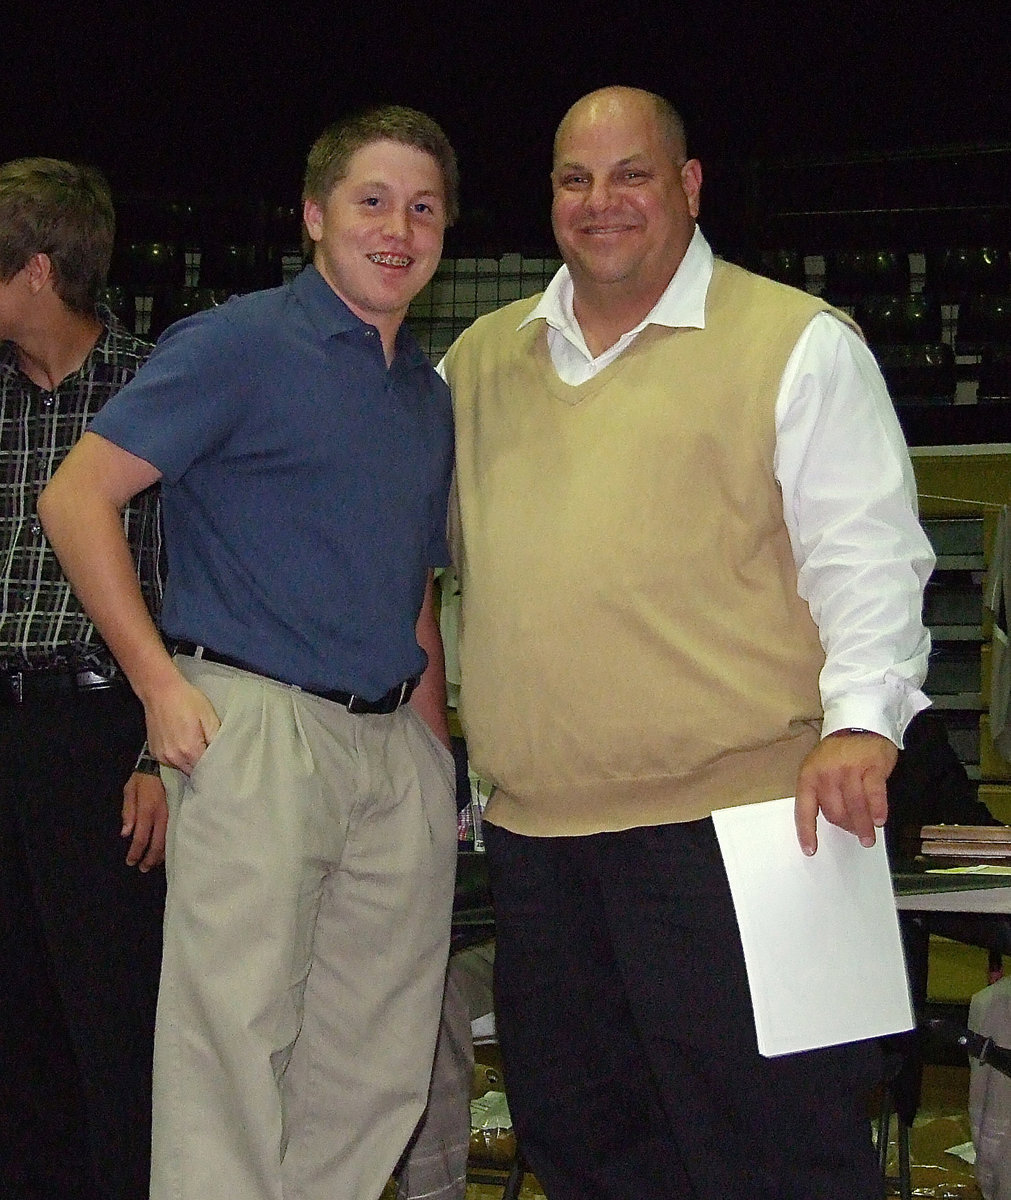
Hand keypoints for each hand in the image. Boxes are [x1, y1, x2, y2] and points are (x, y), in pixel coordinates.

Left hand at [121, 771, 167, 869]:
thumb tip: (126, 833)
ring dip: (161, 855)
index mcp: (147, 810)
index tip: (130, 862)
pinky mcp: (180, 812)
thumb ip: (128, 812)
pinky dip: (170, 844)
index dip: (135, 853)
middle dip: (150, 859)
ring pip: (169, 841)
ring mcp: (173, 814)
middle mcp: (162, 815)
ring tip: (154, 863)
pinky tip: (167, 850)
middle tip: (143, 868)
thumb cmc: (143, 778)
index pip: (140, 838)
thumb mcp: (129, 791)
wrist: (164, 763)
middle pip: (157, 844)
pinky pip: (176, 833)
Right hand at [142, 668, 220, 774]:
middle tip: (211, 752)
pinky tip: (183, 743)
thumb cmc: (186, 700)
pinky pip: (171, 762)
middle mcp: (174, 758)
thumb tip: (224, 755)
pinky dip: (179, 757)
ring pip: (182, 768)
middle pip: (194, 772)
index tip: (223, 762)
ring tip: (196, 745)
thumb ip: (216, 739)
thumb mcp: (209, 716)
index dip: (216, 766)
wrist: (160, 690)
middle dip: (203, 766)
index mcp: (189, 750)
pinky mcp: (154, 752)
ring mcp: (162, 756)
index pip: (207, 770)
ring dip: (190, 762)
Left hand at [794, 731, 897, 855]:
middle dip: (846, 827)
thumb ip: (822, 794)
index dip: (807, 831)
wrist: (859, 724)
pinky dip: (878, 810)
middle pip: (834, 812)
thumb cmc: (838, 754)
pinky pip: (874, 795)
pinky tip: (880, 820)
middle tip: (856, 834)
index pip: (804, 808)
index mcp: (809, 775)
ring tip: (868, 838)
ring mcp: (849, 769)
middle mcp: (826, 773)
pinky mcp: (871, 766)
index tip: (811, 850)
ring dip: (863, 826)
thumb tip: (836, 824)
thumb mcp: (820, 769)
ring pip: (854, 807)